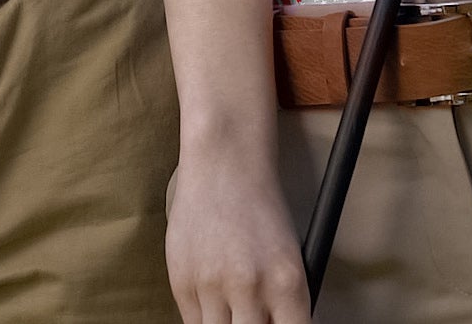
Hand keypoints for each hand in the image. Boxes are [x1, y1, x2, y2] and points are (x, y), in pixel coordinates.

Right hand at [166, 151, 311, 323]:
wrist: (223, 163)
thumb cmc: (261, 208)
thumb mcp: (289, 257)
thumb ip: (283, 304)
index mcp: (287, 282)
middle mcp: (250, 287)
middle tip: (253, 317)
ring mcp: (212, 285)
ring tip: (234, 307)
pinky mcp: (181, 281)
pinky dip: (206, 319)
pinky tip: (214, 299)